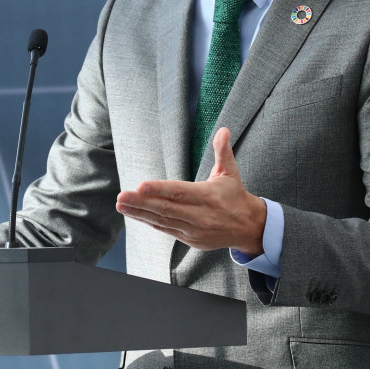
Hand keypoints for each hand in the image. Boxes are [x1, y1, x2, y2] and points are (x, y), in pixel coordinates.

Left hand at [115, 127, 266, 254]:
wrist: (248, 227)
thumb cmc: (235, 196)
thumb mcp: (230, 172)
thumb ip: (223, 151)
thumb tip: (223, 130)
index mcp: (208, 196)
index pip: (179, 192)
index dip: (159, 190)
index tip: (140, 185)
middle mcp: (200, 215)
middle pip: (166, 209)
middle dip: (141, 203)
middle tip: (121, 197)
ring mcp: (194, 229)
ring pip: (162, 221)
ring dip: (139, 213)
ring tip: (121, 205)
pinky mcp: (190, 239)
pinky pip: (166, 229)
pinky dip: (149, 222)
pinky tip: (135, 214)